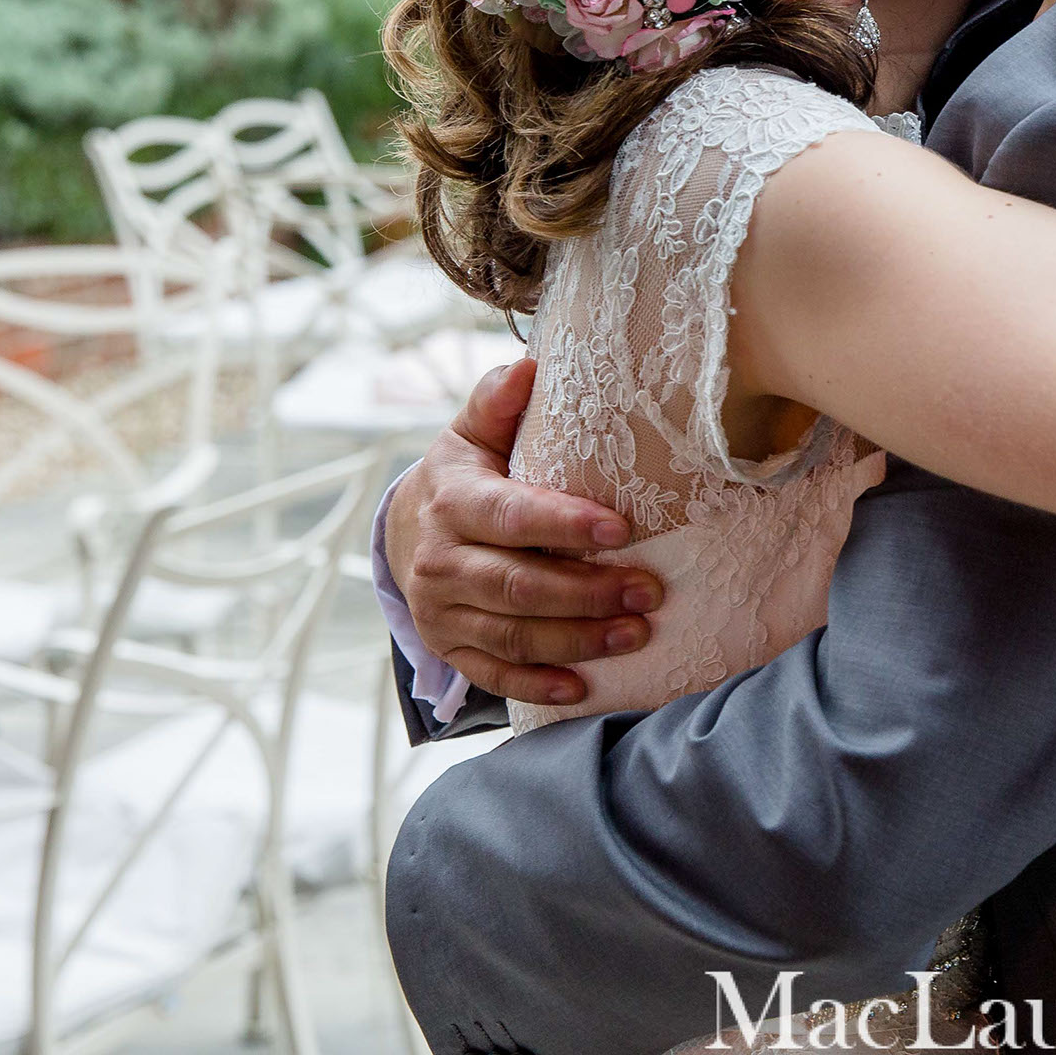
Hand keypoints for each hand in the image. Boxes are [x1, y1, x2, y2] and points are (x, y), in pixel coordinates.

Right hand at [385, 357, 661, 706]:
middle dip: (587, 593)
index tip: (621, 530)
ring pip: (513, 633)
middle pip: (517, 585)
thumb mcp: (472, 434)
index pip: (511, 516)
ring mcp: (441, 611)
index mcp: (453, 501)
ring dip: (578, 639)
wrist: (405, 533)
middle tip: (650, 591)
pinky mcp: (449, 648)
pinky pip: (493, 673)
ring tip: (638, 633)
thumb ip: (497, 404)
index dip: (564, 526)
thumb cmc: (464, 476)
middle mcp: (440, 561)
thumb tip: (528, 368)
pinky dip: (536, 684)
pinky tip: (582, 687)